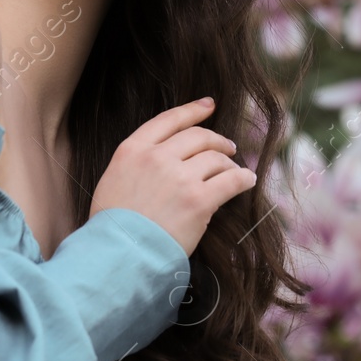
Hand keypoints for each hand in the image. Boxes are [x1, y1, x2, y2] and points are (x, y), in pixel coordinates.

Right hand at [89, 97, 255, 255]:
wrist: (118, 255)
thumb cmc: (112, 226)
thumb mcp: (113, 180)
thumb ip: (138, 162)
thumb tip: (165, 157)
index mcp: (132, 150)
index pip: (169, 120)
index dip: (193, 110)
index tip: (209, 105)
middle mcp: (157, 158)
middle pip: (198, 137)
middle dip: (217, 140)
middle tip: (228, 147)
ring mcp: (180, 177)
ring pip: (217, 158)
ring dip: (230, 162)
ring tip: (235, 170)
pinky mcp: (199, 200)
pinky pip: (231, 180)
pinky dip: (243, 178)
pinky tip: (248, 180)